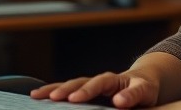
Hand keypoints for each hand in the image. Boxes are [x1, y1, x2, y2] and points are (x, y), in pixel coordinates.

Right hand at [30, 72, 159, 107]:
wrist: (142, 82)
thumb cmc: (144, 88)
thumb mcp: (144, 91)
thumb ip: (133, 96)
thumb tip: (119, 101)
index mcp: (113, 79)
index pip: (99, 83)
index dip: (87, 91)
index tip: (76, 99)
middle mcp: (98, 80)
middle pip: (80, 82)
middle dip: (66, 90)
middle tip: (53, 98)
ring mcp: (89, 86)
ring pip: (69, 85)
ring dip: (53, 90)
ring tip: (36, 96)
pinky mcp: (84, 93)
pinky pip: (67, 92)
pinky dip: (53, 93)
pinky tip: (37, 97)